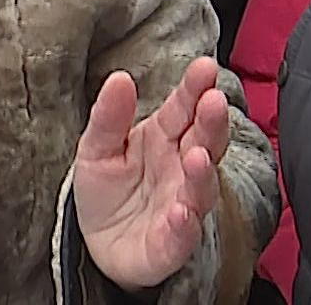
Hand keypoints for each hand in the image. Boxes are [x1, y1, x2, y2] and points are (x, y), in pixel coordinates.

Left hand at [72, 57, 229, 292]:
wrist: (98, 243)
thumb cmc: (106, 189)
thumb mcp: (96, 147)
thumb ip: (109, 116)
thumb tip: (119, 78)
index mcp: (165, 137)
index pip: (184, 107)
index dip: (195, 88)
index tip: (205, 67)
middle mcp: (182, 168)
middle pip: (204, 141)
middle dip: (211, 122)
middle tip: (214, 101)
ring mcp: (182, 205)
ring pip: (200, 187)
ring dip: (202, 173)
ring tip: (198, 155)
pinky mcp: (172, 244)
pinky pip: (183, 235)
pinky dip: (185, 224)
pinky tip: (183, 212)